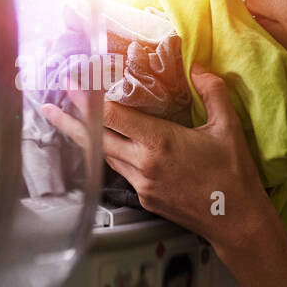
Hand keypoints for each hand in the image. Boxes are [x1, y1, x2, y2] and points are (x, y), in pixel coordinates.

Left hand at [38, 64, 281, 259]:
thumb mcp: (228, 126)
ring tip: (71, 123)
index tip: (72, 83)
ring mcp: (141, 185)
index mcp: (159, 143)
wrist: (236, 220)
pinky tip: (112, 146)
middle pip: (95, 139)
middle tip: (50, 106)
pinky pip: (122, 172)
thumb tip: (198, 66)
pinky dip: (113, 156)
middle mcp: (143, 165)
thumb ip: (212, 91)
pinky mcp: (145, 199)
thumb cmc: (234, 175)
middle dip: (69, 121)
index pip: (112, 117)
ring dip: (89, 139)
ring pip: (106, 157)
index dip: (88, 98)